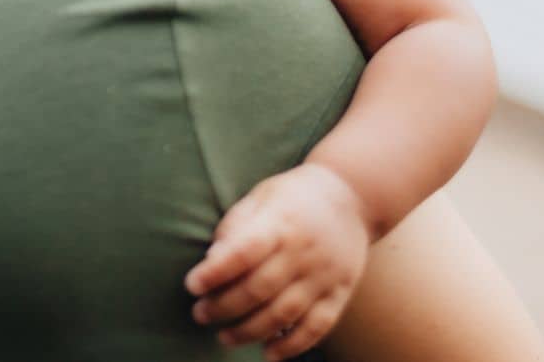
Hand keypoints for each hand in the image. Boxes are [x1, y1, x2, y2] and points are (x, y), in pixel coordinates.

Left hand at [185, 163, 369, 359]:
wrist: (352, 197)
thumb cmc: (293, 198)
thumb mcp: (261, 197)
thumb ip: (235, 227)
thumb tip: (211, 262)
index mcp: (280, 222)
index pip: (244, 251)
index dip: (216, 272)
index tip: (192, 285)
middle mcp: (303, 251)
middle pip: (259, 288)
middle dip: (224, 307)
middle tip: (200, 314)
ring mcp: (324, 276)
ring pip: (284, 313)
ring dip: (250, 331)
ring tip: (224, 337)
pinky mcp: (340, 294)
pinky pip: (316, 327)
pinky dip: (292, 345)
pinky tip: (267, 354)